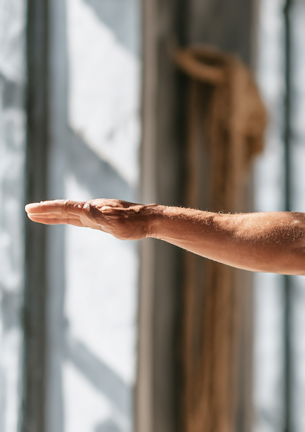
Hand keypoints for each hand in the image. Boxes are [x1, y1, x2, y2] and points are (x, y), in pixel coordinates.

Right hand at [24, 198, 151, 240]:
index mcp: (91, 209)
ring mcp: (95, 213)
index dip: (47, 210)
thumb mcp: (116, 223)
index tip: (31, 210)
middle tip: (27, 211)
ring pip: (70, 213)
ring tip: (39, 214)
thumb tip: (83, 208)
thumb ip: (98, 216)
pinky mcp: (101, 219)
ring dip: (54, 214)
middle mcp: (91, 209)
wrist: (150, 220)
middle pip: (63, 209)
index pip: (64, 208)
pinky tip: (64, 218)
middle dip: (45, 211)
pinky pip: (79, 218)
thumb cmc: (134, 223)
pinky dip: (67, 218)